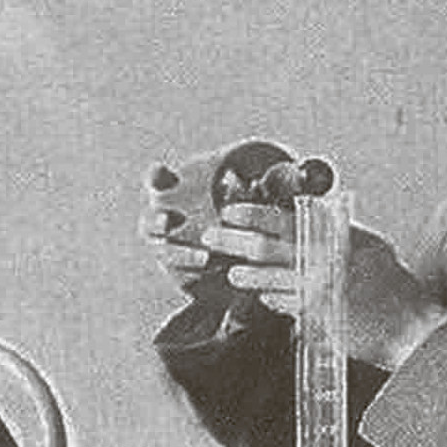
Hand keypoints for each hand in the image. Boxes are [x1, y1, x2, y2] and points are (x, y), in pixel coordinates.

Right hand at [143, 140, 295, 306]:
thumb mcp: (257, 196)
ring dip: (180, 254)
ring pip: (164, 251)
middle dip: (156, 219)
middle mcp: (165, 221)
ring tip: (205, 256)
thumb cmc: (249, 214)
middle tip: (168, 220)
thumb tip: (296, 175)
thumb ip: (269, 185)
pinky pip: (181, 274)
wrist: (247, 253)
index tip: (163, 173)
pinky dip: (196, 272)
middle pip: (149, 220)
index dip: (155, 176)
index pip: (157, 180)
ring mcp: (169, 248)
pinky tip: (216, 269)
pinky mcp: (180, 272)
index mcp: (175, 193)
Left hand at [205, 207, 446, 368]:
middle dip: (233, 241)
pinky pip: (283, 304)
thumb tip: (311, 217)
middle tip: (211, 238)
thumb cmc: (393, 285)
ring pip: (268, 279)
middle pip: (265, 247)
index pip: (285, 220)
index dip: (253, 214)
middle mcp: (323, 261)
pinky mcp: (315, 317)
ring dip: (246, 275)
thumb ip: (338, 233)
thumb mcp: (370, 247)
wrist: (411, 325)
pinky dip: (272, 298)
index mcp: (335, 238)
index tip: (230, 211)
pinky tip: (264, 296)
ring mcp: (317, 290)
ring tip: (233, 273)